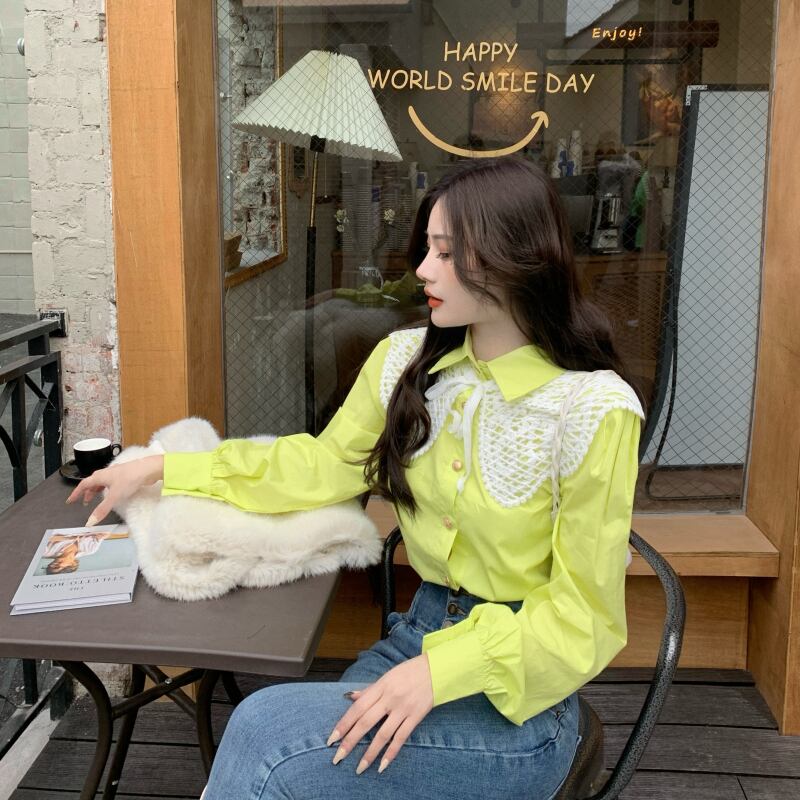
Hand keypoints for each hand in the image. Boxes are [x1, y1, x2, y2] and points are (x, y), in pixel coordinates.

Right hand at [66, 455, 164, 525]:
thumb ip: (102, 510)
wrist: (148, 469)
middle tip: (85, 503)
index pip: (83, 484)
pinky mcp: (125, 475)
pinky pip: (111, 482)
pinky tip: (113, 493)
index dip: (76, 493)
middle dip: (87, 493)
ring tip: (97, 500)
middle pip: (92, 482)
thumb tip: (90, 522)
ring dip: (97, 491)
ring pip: (102, 482)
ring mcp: (116, 473)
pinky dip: (108, 489)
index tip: (70, 500)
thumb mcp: (114, 496)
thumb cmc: (130, 479)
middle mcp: (106, 473)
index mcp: (100, 476)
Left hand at [327, 654, 432, 775]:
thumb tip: (351, 697)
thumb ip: (369, 690)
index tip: (332, 739)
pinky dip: (391, 752)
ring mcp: (403, 708)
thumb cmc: (410, 671)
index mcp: (381, 686)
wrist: (436, 669)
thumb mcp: (388, 676)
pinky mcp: (416, 716)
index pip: (357, 708)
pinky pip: (401, 737)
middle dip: (350, 741)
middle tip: (337, 757)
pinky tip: (382, 765)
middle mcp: (390, 698)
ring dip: (370, 753)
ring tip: (360, 768)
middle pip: (366, 722)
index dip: (344, 724)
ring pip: (382, 734)